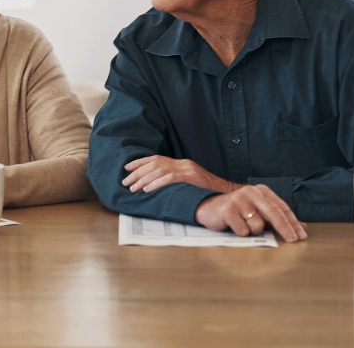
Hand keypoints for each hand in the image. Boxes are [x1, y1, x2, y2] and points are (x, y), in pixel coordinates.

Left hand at [123, 155, 240, 193]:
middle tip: (125, 181)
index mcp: (182, 164)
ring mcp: (188, 169)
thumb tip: (156, 186)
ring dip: (143, 179)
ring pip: (159, 170)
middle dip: (137, 172)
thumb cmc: (208, 192)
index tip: (127, 167)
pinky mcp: (191, 177)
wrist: (229, 194)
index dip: (140, 162)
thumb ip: (176, 181)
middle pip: (155, 163)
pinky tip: (147, 189)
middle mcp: (184, 164)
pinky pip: (169, 178)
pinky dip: (156, 183)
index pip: (157, 159)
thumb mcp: (191, 183)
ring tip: (132, 188)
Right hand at [194, 185, 307, 242]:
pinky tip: (234, 226)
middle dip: (286, 228)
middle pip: (274, 212)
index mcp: (261, 191)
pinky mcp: (228, 210)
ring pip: (257, 224)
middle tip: (294, 240)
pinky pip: (243, 230)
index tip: (301, 236)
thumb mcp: (259, 212)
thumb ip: (278, 218)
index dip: (293, 223)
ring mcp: (239, 200)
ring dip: (253, 231)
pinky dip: (241, 233)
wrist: (209, 208)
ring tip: (244, 226)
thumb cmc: (238, 212)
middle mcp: (251, 192)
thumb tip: (302, 227)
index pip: (282, 208)